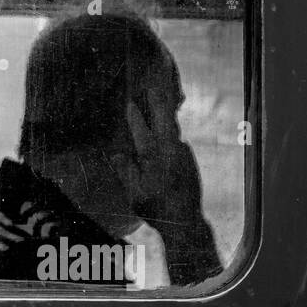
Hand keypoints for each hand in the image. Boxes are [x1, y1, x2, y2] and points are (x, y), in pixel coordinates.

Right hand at [117, 90, 203, 228]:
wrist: (186, 221)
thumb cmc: (156, 208)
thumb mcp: (134, 192)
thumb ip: (125, 170)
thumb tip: (117, 153)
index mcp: (154, 157)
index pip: (142, 130)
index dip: (135, 116)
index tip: (129, 101)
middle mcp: (171, 152)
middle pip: (163, 120)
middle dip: (157, 101)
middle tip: (153, 84)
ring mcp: (183, 155)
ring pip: (173, 128)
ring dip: (166, 113)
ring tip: (160, 99)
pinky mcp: (189, 160)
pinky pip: (177, 139)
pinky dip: (171, 130)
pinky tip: (166, 129)